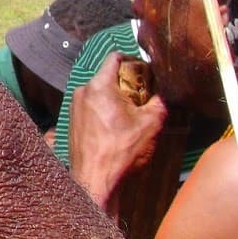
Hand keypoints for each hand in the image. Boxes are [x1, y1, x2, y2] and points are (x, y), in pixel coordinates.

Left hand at [68, 54, 167, 211]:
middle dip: (127, 84)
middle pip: (108, 76)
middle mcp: (82, 91)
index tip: (147, 73)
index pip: (115, 57)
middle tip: (144, 99)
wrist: (95, 180)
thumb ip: (159, 101)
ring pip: (100, 93)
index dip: (134, 61)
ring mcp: (74, 107)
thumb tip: (165, 91)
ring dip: (116, 100)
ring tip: (132, 117)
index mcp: (99, 85)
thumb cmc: (121, 151)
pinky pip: (92, 107)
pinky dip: (105, 111)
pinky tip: (117, 128)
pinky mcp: (72, 121)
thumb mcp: (151, 123)